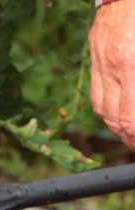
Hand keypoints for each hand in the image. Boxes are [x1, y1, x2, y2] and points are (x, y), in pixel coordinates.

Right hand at [92, 0, 134, 147]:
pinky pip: (98, 91)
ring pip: (104, 109)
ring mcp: (102, 59)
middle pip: (117, 118)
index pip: (132, 117)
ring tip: (130, 137)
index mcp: (134, 65)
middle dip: (130, 138)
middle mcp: (115, 66)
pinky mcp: (97, 50)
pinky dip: (107, 109)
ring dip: (117, 128)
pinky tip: (117, 116)